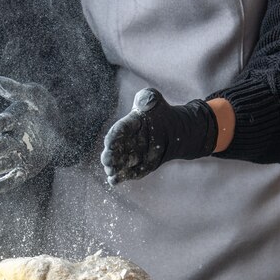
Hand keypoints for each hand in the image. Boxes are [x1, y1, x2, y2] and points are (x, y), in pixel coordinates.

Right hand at [0, 76, 59, 193]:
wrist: (58, 125)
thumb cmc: (41, 106)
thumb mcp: (34, 94)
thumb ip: (16, 89)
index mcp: (11, 119)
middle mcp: (10, 138)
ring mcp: (17, 154)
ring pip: (2, 163)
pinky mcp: (25, 168)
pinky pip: (14, 177)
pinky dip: (4, 184)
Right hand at [101, 88, 217, 185]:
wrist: (172, 131)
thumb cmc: (159, 113)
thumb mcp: (154, 100)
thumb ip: (147, 98)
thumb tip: (144, 100)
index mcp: (127, 125)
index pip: (118, 131)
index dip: (113, 136)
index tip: (109, 142)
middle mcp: (124, 141)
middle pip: (113, 150)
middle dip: (109, 155)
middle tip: (107, 160)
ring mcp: (129, 155)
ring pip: (117, 163)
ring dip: (113, 168)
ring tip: (110, 171)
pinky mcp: (135, 166)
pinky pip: (126, 173)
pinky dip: (120, 177)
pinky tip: (114, 181)